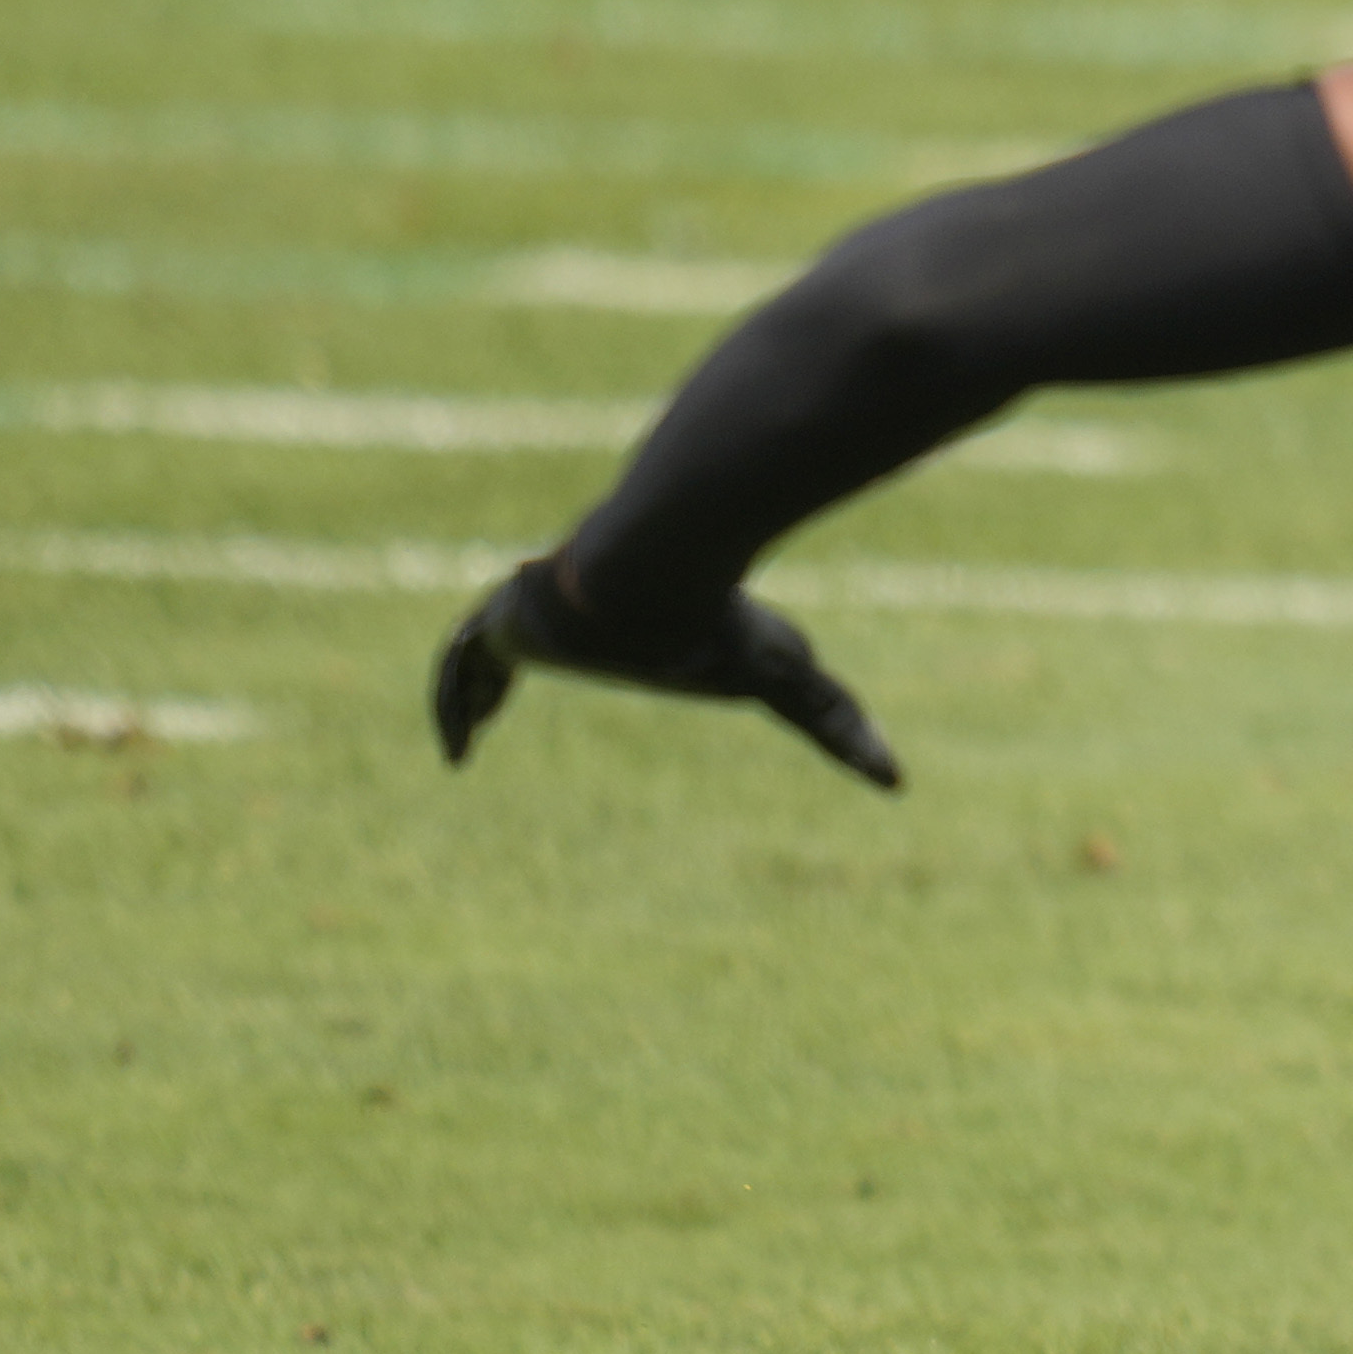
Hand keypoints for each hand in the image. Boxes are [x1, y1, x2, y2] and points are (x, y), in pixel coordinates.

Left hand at [432, 548, 900, 791]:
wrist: (654, 573)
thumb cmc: (718, 627)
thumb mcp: (786, 684)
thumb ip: (838, 726)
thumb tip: (900, 780)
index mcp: (644, 627)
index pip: (619, 643)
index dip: (601, 658)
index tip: (607, 681)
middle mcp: (587, 616)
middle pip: (547, 645)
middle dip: (521, 670)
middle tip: (499, 711)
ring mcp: (540, 615)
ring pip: (496, 653)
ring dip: (477, 690)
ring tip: (465, 733)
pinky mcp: (500, 621)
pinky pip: (461, 663)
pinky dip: (452, 701)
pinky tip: (453, 747)